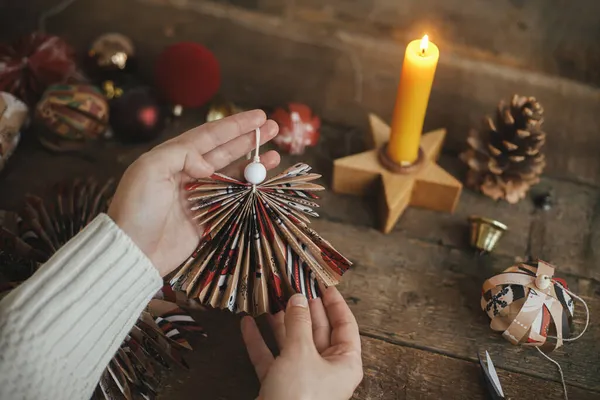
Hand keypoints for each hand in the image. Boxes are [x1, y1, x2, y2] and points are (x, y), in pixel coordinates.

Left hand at [108, 110, 279, 276]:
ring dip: (254, 164)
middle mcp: (188, 173)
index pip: (209, 135)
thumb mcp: (149, 169)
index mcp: (173, 157)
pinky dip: (249, 190)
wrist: (133, 250)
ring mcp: (199, 195)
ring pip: (232, 174)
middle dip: (249, 139)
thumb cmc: (136, 208)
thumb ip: (180, 154)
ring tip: (276, 154)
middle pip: (225, 151)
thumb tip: (208, 164)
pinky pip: (233, 199)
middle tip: (273, 128)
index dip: (235, 126)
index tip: (259, 116)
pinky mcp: (206, 218)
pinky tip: (262, 183)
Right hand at [241, 287, 362, 399]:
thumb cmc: (299, 398)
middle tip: (290, 283)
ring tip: (268, 297)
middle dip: (301, 307)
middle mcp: (326, 369)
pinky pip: (271, 358)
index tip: (321, 282)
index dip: (334, 302)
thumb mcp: (300, 353)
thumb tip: (297, 298)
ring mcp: (302, 378)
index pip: (345, 324)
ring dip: (278, 321)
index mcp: (344, 362)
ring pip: (291, 342)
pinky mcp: (280, 386)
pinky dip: (259, 341)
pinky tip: (247, 322)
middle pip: (315, 330)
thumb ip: (298, 322)